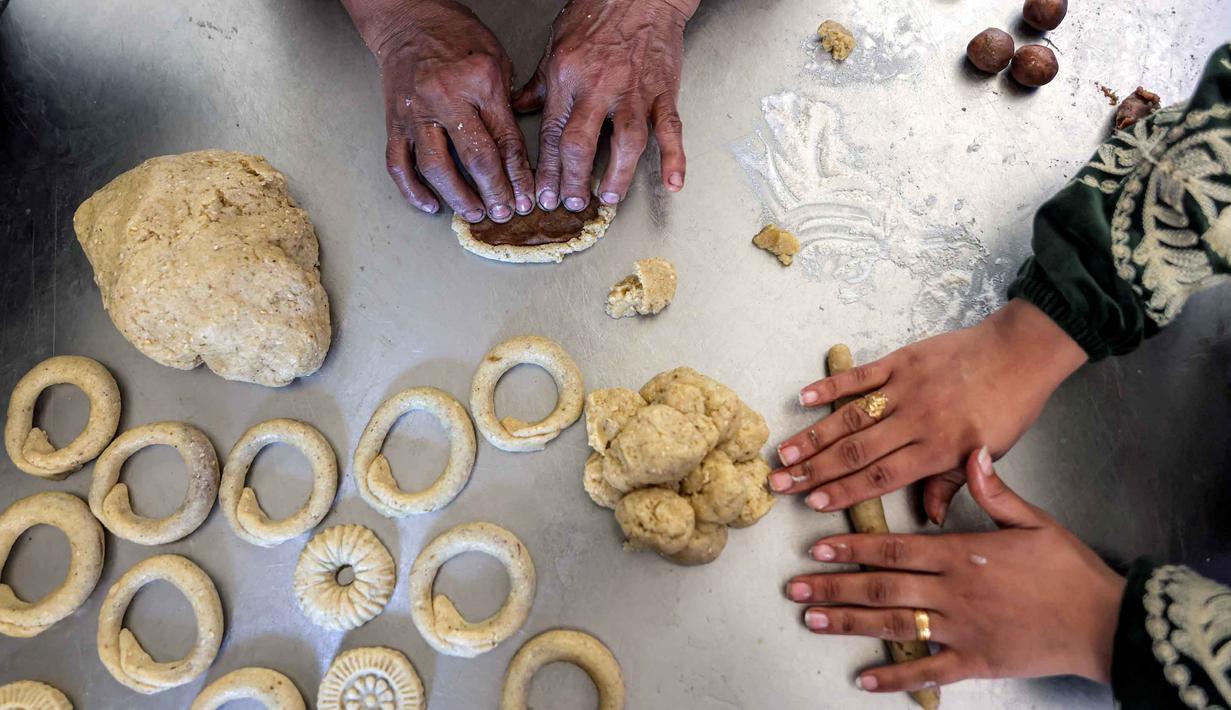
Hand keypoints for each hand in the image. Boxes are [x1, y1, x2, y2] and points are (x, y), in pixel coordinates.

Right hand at [344, 0, 533, 221]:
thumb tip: (517, 153)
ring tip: (474, 213)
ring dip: (457, 197)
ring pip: (435, 167)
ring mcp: (416, 112)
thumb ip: (505, 105)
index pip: (505, 140)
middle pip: (474, 158)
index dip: (518, 176)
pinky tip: (430, 205)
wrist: (408, 17)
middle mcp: (446, 98)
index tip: (527, 198)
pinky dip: (413, 190)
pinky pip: (399, 163)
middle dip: (494, 192)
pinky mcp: (394, 121)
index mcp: (479, 82)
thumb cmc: (456, 35)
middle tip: (505, 213)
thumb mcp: (496, 60)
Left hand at [512, 0, 698, 210]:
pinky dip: (674, 157)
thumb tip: (520, 107)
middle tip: (571, 205)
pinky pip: (670, 129)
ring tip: (609, 197)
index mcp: (567, 77)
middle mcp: (599, 87)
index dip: (546, 170)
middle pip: (581, 144)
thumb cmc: (597, 13)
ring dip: (617, 175)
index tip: (544, 195)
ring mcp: (634, 91)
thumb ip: (540, 83)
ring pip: (626, 142)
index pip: (552, 133)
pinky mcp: (663, 91)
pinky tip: (674, 183)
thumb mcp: (556, 44)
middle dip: (573, 181)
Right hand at [769, 299, 1087, 522]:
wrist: (1020, 353)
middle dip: (814, 471)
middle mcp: (917, 421)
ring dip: (813, 436)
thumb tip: (929, 520)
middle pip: (855, 452)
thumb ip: (950, 484)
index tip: (812, 503)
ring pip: (850, 417)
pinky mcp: (901, 361)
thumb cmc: (1007, 407)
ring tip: (784, 453)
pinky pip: (860, 376)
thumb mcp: (988, 456)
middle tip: (780, 484)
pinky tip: (804, 398)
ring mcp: (905, 389)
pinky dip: (830, 386)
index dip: (843, 492)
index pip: (880, 478)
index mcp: (938, 450)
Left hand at [785, 448, 1124, 692]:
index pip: (894, 548)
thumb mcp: (1033, 520)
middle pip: (882, 587)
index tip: (818, 544)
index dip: (852, 546)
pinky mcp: (975, 662)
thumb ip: (994, 490)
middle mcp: (953, 592)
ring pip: (894, 625)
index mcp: (962, 554)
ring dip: (849, 623)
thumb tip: (971, 453)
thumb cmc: (1068, 570)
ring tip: (812, 620)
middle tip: (796, 587)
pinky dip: (894, 677)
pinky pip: (928, 670)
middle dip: (834, 585)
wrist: (1104, 622)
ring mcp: (962, 629)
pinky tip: (863, 678)